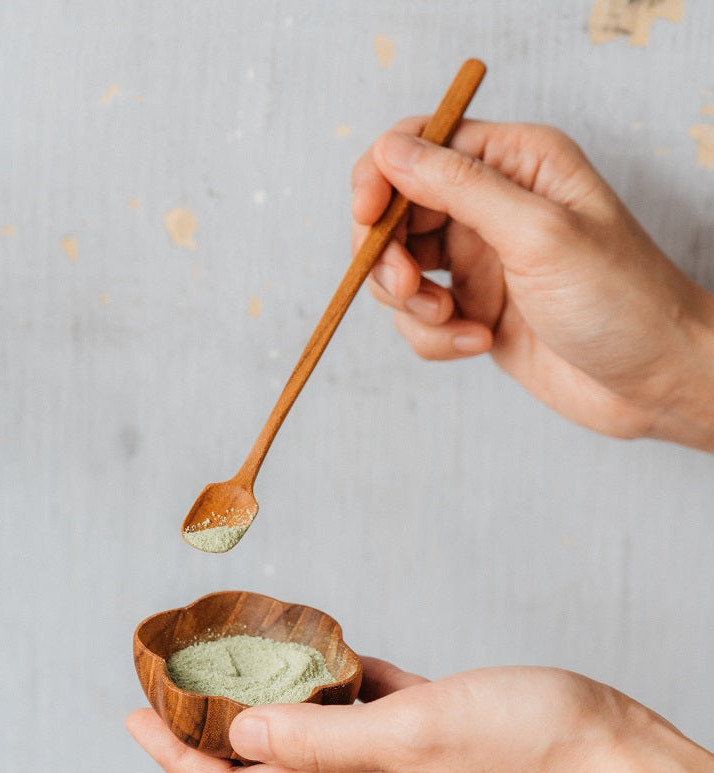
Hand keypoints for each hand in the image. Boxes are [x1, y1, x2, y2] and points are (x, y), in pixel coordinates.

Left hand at [126, 657, 713, 772]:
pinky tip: (322, 646)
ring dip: (271, 693)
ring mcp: (391, 759)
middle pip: (262, 761)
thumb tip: (242, 735)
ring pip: (308, 728)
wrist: (601, 750)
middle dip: (211, 725)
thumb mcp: (416, 737)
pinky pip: (358, 702)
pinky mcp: (419, 728)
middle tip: (171, 680)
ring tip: (237, 653)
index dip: (179, 755)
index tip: (133, 715)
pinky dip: (333, 677)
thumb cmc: (521, 749)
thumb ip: (325, 744)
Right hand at [352, 119, 713, 451]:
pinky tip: (477, 343)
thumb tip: (391, 151)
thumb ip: (460, 188)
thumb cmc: (621, 299)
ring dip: (411, 301)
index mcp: (514, 163)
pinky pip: (419, 317)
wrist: (652, 381)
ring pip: (399, 268)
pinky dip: (435, 335)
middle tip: (408, 285)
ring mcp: (479, 260)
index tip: (367, 218)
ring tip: (453, 319)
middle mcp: (491, 206)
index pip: (420, 145)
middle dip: (389, 253)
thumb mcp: (539, 233)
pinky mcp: (472, 308)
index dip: (381, 177)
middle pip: (396, 210)